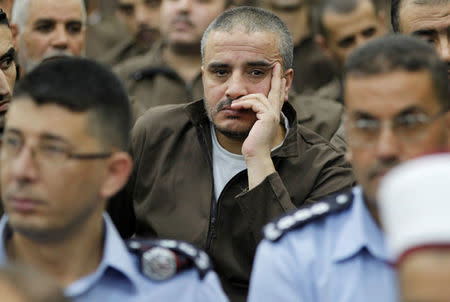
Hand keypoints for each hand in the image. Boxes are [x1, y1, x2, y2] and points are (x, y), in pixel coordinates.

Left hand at [230, 63, 285, 188]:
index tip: (279, 74)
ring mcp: (273, 115)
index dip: (279, 85)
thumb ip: (251, 114)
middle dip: (276, 77)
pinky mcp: (267, 117)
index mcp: (272, 115)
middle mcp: (275, 114)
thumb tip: (240, 104)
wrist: (254, 156)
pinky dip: (244, 104)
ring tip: (233, 105)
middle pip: (277, 91)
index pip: (277, 97)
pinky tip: (235, 107)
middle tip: (276, 65)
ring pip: (259, 97)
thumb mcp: (251, 126)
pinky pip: (255, 103)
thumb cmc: (251, 144)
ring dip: (244, 99)